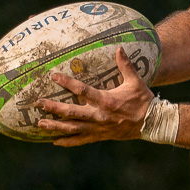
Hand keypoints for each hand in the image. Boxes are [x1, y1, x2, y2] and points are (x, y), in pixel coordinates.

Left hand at [35, 49, 155, 146]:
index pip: (82, 90)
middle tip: (38, 103)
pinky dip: (67, 141)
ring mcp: (98, 128)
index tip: (53, 76)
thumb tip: (119, 47)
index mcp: (106, 101)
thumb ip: (125, 65)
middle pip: (71, 112)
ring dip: (55, 126)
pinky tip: (55, 141)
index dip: (67, 83)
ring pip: (72, 128)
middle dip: (53, 108)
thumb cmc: (143, 100)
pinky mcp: (100, 136)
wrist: (152, 123)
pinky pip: (80, 140)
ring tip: (40, 124)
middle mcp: (99, 116)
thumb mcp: (135, 81)